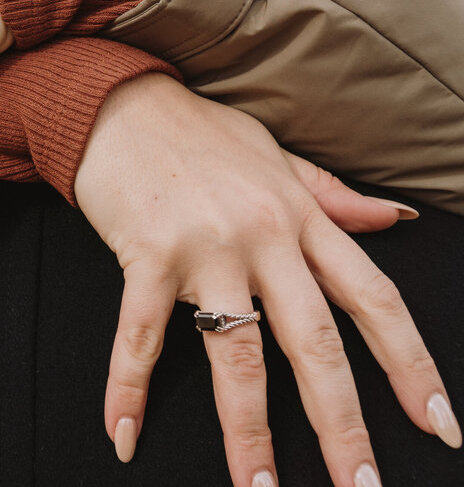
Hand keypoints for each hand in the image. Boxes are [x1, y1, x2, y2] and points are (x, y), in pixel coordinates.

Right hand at [75, 74, 457, 486]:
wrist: (117, 101)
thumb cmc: (197, 131)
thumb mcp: (276, 156)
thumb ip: (332, 196)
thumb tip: (393, 218)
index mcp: (302, 217)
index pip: (374, 299)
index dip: (411, 365)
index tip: (438, 425)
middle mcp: (263, 237)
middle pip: (314, 344)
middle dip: (342, 424)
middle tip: (362, 485)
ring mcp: (205, 249)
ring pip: (237, 355)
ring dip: (248, 432)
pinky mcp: (146, 255)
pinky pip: (138, 334)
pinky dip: (127, 388)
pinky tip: (123, 435)